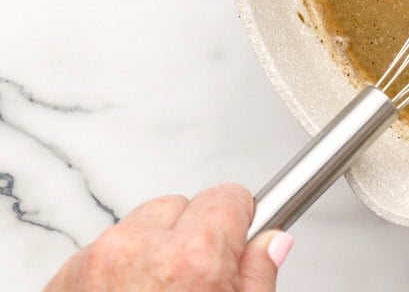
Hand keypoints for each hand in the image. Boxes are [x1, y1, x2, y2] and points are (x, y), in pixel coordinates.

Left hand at [44, 183, 290, 291]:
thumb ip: (258, 278)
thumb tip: (271, 245)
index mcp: (193, 257)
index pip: (228, 198)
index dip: (238, 224)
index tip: (237, 242)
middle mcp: (139, 250)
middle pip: (178, 208)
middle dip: (190, 237)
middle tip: (196, 284)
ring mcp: (95, 263)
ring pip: (136, 230)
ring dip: (149, 255)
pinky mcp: (63, 282)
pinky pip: (99, 255)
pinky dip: (113, 274)